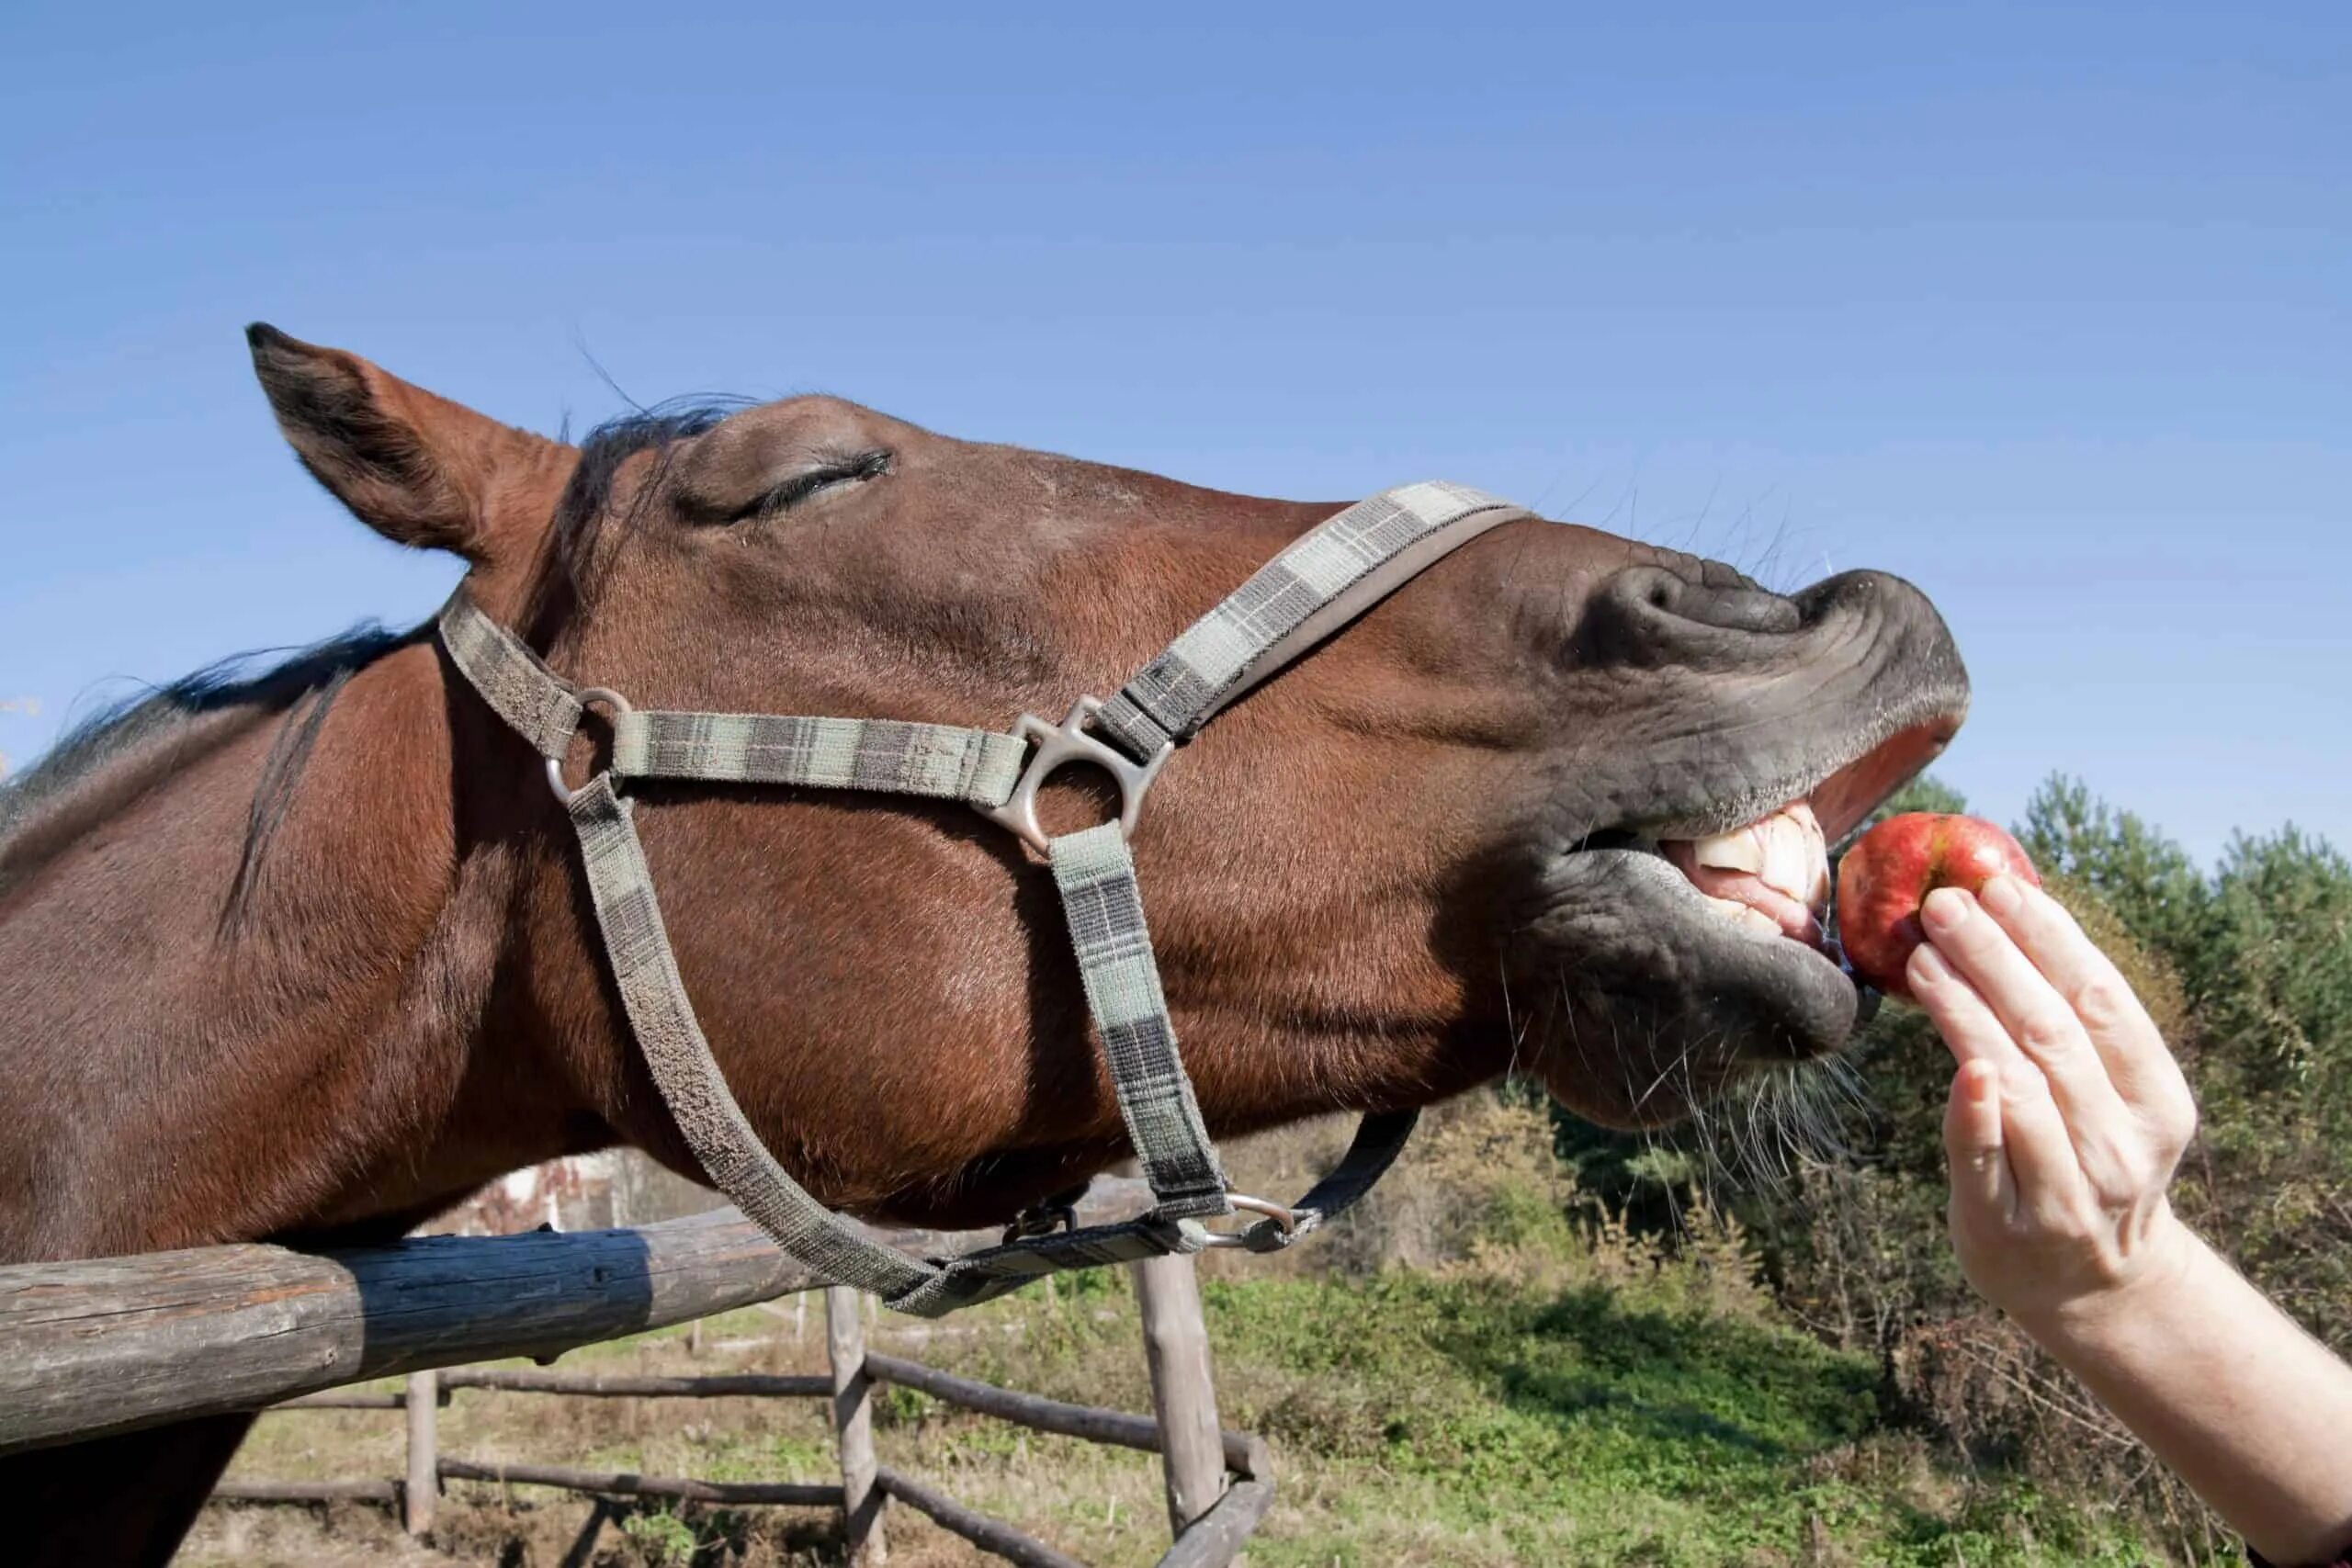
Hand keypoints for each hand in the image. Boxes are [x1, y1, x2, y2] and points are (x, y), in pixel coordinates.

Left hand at [1907, 875, 2202, 1327]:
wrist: (2093, 1286)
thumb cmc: (2086, 1161)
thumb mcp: (2108, 1099)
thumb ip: (2070, 1031)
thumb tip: (1999, 921)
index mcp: (2157, 1100)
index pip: (2103, 1000)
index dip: (2051, 938)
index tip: (2002, 887)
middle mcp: (2121, 1144)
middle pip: (2054, 1032)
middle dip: (1995, 959)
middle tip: (1942, 904)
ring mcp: (2069, 1190)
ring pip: (2019, 1084)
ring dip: (1968, 1012)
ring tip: (1922, 957)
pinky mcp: (2008, 1223)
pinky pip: (1986, 1155)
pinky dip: (1974, 1109)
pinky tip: (1959, 1064)